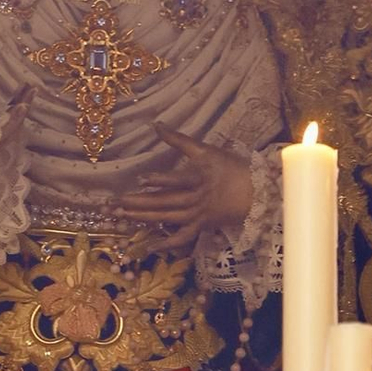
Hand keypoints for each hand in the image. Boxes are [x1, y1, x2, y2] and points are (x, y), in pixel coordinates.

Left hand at [120, 124, 252, 256]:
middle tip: (115, 204)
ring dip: (145, 218)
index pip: (178, 180)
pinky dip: (168, 243)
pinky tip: (151, 246)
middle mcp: (195, 198)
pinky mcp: (201, 226)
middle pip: (165, 202)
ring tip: (123, 216)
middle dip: (139, 203)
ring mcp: (197, 215)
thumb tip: (155, 125)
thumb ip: (179, 140)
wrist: (255, 192)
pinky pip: (183, 238)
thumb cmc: (230, 167)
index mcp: (198, 177)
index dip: (161, 180)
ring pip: (168, 218)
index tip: (142, 179)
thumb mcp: (206, 150)